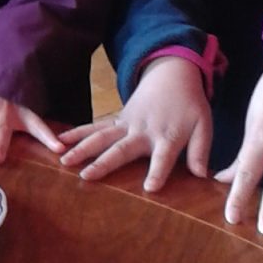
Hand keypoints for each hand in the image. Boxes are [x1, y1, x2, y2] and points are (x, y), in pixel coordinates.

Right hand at [59, 56, 212, 191]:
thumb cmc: (190, 105)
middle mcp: (143, 131)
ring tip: (65, 161)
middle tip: (86, 177)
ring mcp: (126, 124)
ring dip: (82, 148)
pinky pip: (94, 127)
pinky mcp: (117, 120)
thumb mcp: (204, 125)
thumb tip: (203, 176)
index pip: (164, 157)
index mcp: (168, 135)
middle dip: (104, 163)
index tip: (150, 188)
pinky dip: (77, 133)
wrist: (171, 75)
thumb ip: (201, 150)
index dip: (158, 172)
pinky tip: (59, 141)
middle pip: (122, 149)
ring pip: (101, 137)